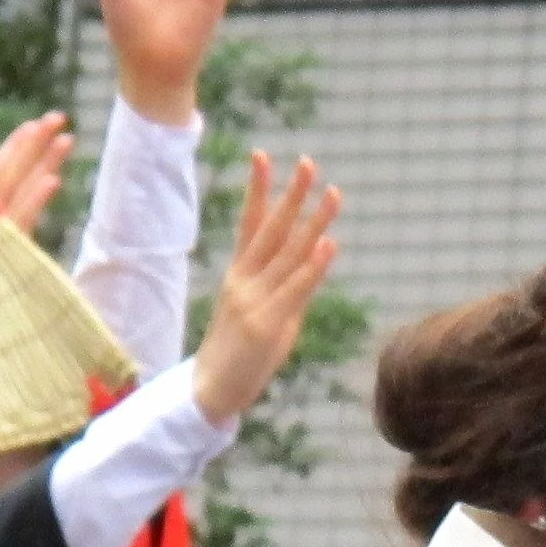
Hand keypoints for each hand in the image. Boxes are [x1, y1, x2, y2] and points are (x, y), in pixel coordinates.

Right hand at [0, 110, 73, 233]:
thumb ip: (3, 218)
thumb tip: (26, 191)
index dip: (16, 145)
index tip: (33, 123)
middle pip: (11, 171)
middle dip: (35, 142)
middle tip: (58, 116)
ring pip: (20, 187)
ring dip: (44, 161)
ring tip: (67, 139)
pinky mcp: (3, 247)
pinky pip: (22, 218)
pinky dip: (36, 198)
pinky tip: (53, 179)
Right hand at [191, 148, 339, 423]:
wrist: (212, 391)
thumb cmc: (242, 352)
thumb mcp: (266, 311)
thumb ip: (289, 285)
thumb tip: (314, 259)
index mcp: (240, 274)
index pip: (250, 223)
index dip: (258, 190)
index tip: (261, 155)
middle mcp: (245, 280)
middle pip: (272, 229)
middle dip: (291, 194)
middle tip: (308, 162)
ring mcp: (255, 300)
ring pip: (289, 253)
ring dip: (314, 222)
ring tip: (332, 193)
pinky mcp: (267, 324)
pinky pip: (296, 289)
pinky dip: (314, 266)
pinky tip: (330, 244)